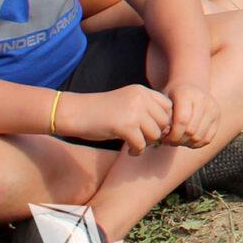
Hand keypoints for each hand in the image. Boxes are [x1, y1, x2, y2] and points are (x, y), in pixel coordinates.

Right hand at [57, 86, 171, 154]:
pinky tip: (130, 151)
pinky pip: (141, 144)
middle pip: (164, 121)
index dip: (164, 120)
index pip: (168, 106)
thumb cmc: (100, 111)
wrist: (74, 113)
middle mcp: (141, 99)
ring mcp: (134, 112)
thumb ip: (145, 109)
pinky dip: (137, 151)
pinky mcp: (125, 126)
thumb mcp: (126, 102)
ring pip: (155, 134)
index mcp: (142, 91)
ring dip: (148, 143)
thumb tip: (168, 128)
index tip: (154, 129)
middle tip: (145, 140)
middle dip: (157, 134)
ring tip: (137, 145)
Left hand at [160, 80, 219, 149]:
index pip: (182, 121)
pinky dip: (196, 144)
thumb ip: (163, 118)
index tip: (164, 138)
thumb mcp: (164, 103)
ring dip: (186, 143)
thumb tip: (163, 137)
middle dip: (177, 140)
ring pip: (199, 137)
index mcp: (187, 93)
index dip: (172, 134)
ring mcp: (213, 108)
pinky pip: (207, 138)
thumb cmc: (172, 97)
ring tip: (177, 140)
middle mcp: (203, 100)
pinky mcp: (217, 117)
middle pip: (191, 130)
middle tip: (169, 141)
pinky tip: (187, 140)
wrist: (191, 85)